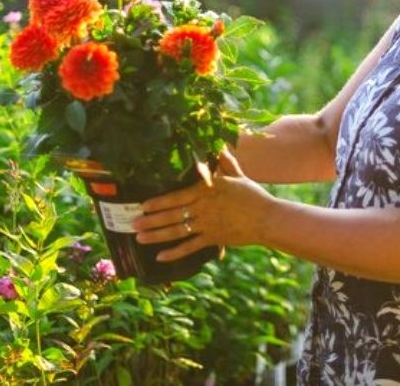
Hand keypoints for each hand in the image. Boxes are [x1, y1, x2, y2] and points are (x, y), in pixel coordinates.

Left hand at [132, 148, 271, 261]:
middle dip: (151, 219)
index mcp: (207, 190)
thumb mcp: (237, 175)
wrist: (267, 218)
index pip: (177, 196)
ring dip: (157, 235)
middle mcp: (203, 207)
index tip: (143, 205)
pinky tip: (160, 256)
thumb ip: (224, 161)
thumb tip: (219, 143)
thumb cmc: (252, 195)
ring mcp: (207, 224)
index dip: (159, 201)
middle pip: (172, 214)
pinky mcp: (213, 239)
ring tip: (139, 238)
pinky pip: (190, 247)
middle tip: (132, 223)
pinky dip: (174, 253)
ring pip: (177, 231)